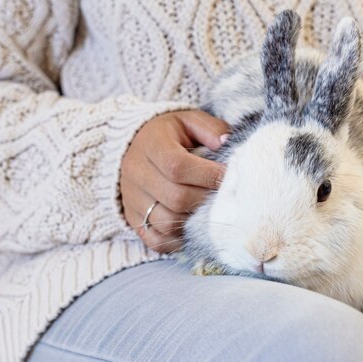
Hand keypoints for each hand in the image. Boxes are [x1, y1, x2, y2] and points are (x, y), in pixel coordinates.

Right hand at [121, 110, 228, 253]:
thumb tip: (228, 145)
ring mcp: (132, 199)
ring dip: (195, 220)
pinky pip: (157, 240)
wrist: (136, 146)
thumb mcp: (190, 120)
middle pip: (176, 197)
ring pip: (167, 222)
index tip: (230, 175)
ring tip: (210, 210)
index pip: (178, 167)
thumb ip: (211, 129)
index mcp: (150, 145)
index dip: (208, 175)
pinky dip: (178, 239)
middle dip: (207, 199)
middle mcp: (135, 173)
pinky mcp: (133, 220)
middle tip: (224, 196)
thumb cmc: (171, 134)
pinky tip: (192, 226)